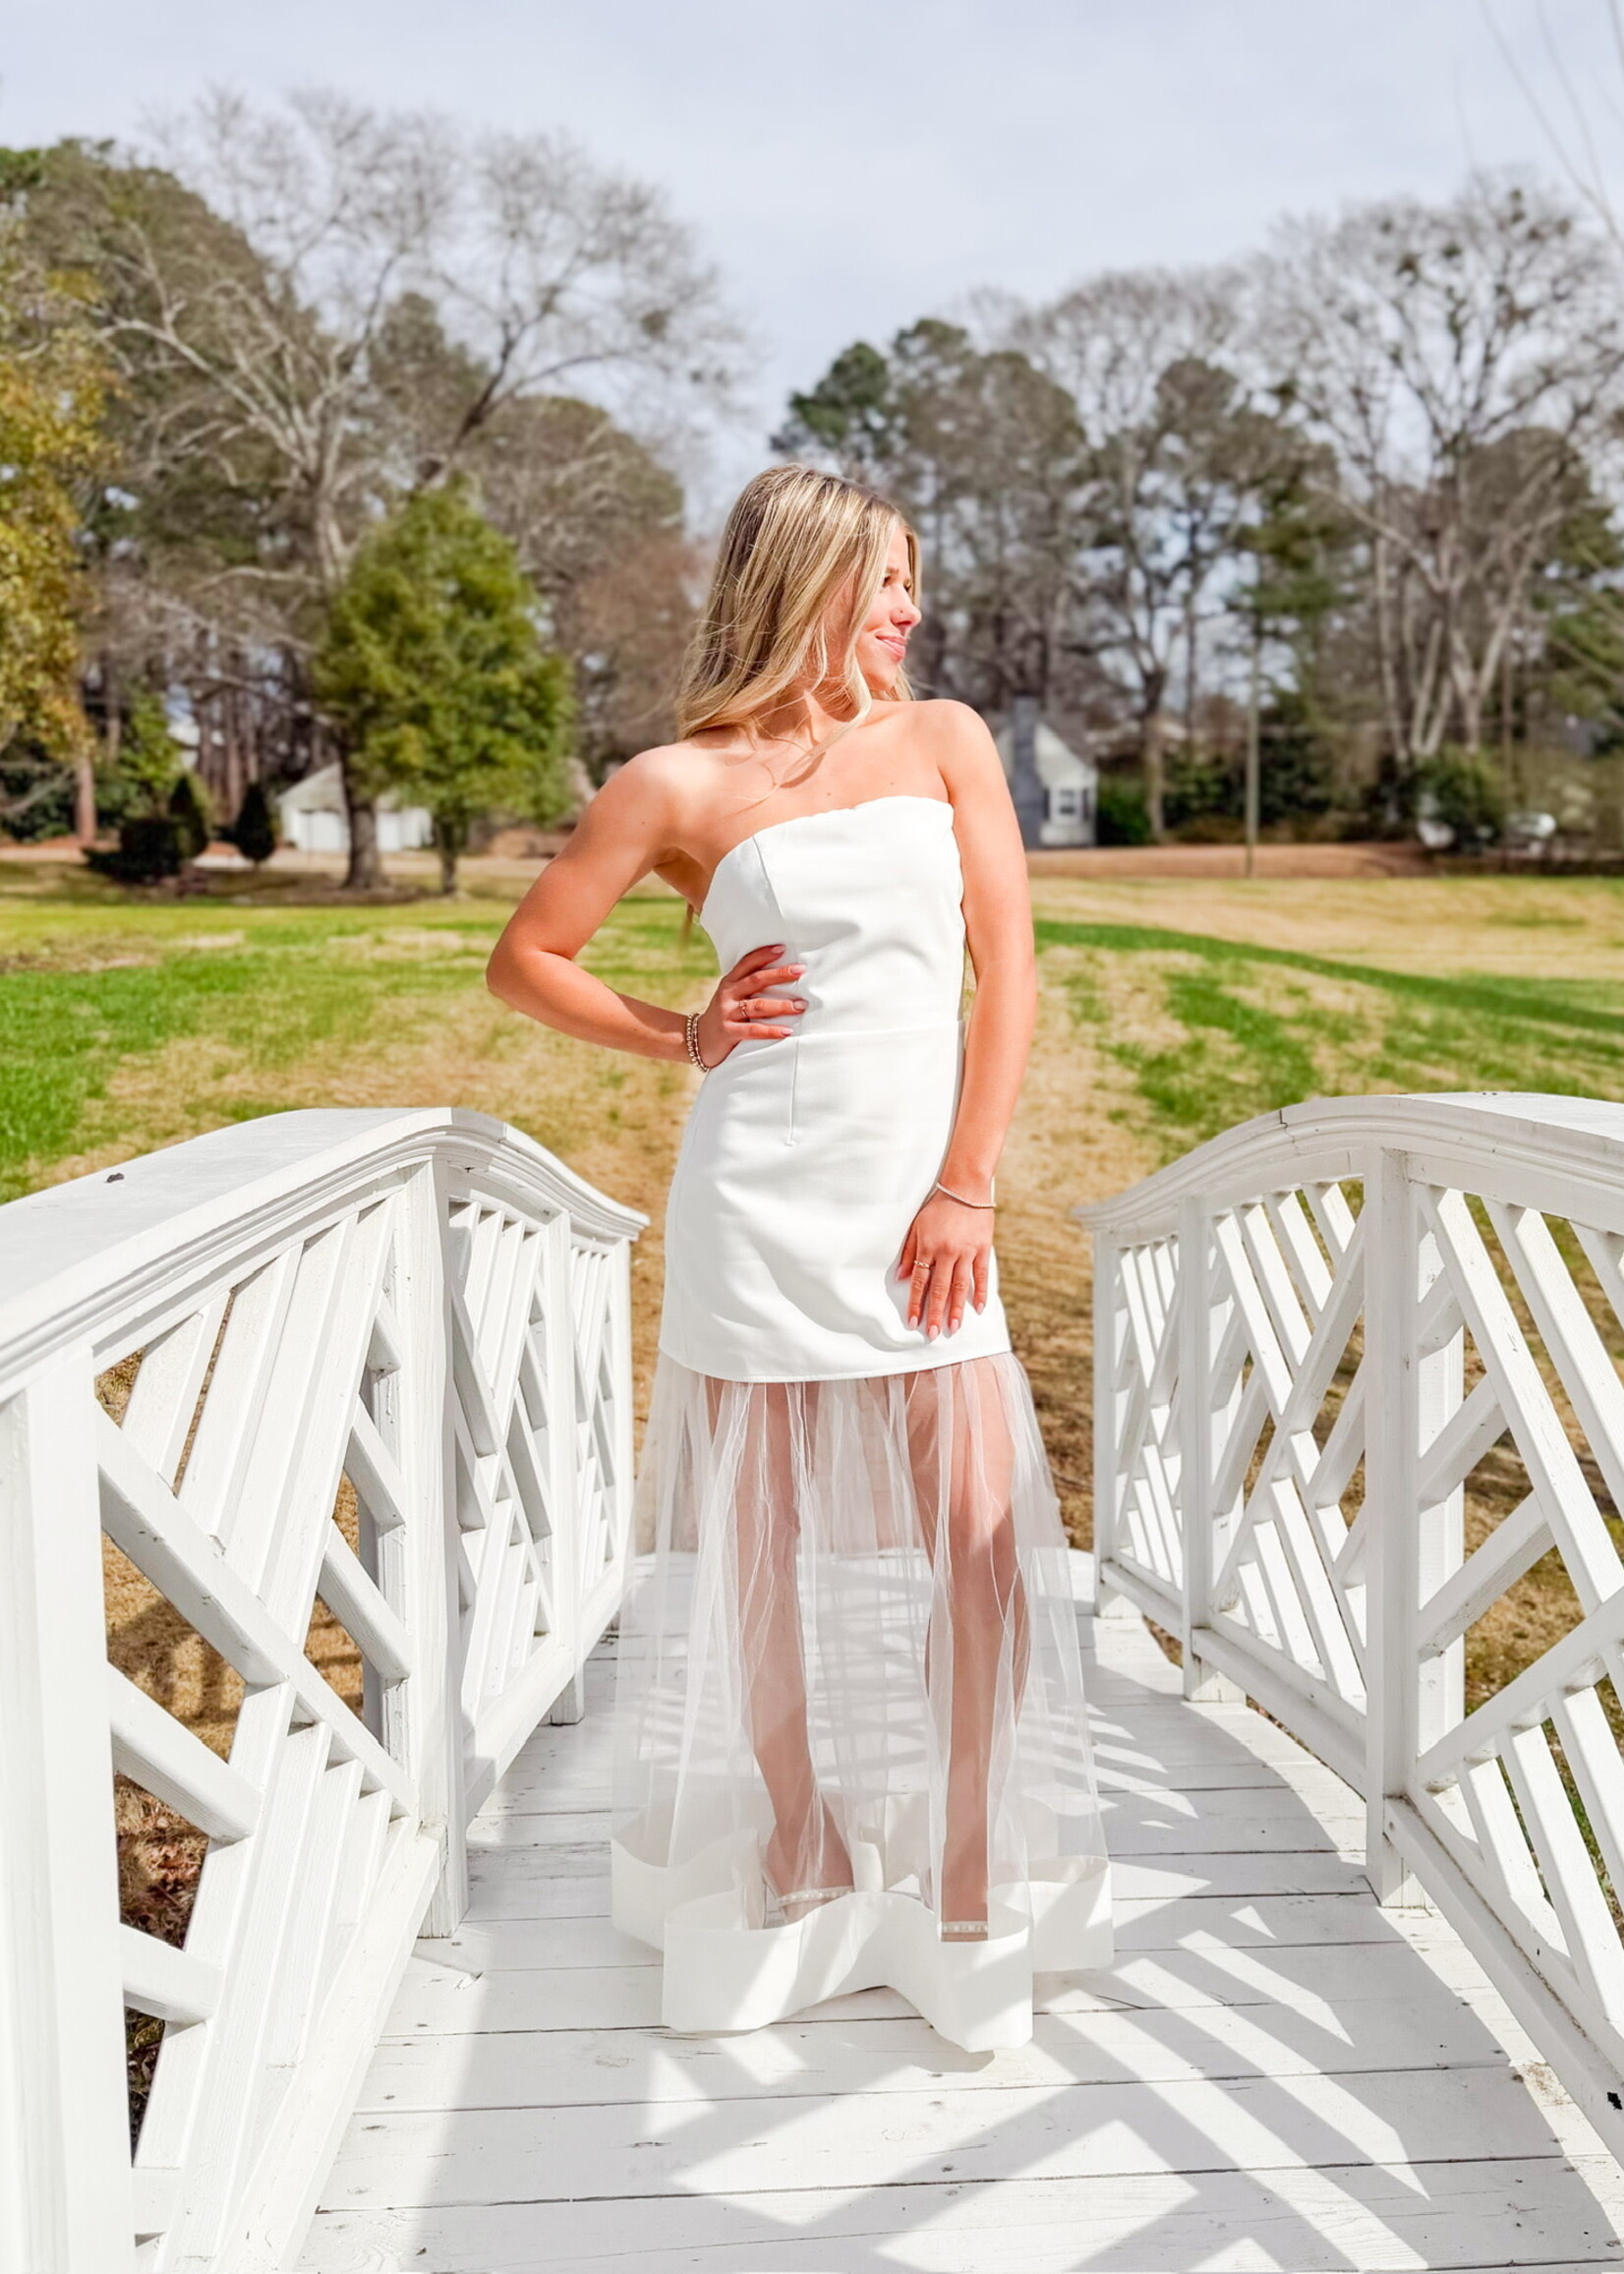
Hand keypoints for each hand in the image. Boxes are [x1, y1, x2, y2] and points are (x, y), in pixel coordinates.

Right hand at [694, 943, 805, 1065]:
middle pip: (756, 980)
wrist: (698, 1041)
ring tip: (800, 1006)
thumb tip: (783, 976)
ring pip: (758, 1006)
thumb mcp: (731, 996)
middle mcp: (727, 994)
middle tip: (800, 970)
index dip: (764, 954)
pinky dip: (771, 1030)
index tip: (783, 948)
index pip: (747, 963)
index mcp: (729, 982)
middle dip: (780, 974)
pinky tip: (787, 1031)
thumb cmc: (724, 1016)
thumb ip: (749, 987)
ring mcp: (727, 1013)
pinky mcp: (728, 1032)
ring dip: (782, 1005)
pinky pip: (753, 1030)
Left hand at [897, 1189, 992, 1339]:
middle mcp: (947, 1252)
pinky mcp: (983, 1248)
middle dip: (935, 1313)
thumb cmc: (937, 1208)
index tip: (913, 1322)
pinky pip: (981, 1274)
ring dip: (956, 1309)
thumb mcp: (917, 1227)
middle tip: (932, 1334)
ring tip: (954, 1328)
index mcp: (928, 1248)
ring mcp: (967, 1251)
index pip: (920, 1282)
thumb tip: (901, 1277)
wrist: (965, 1188)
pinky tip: (978, 1308)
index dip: (916, 1303)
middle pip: (940, 1289)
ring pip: (960, 1286)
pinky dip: (981, 1292)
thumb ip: (910, 1253)